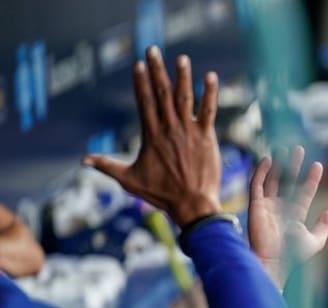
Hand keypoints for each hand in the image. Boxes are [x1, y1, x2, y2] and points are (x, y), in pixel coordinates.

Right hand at [83, 46, 221, 225]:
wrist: (192, 204)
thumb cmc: (161, 194)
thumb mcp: (129, 180)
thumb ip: (107, 166)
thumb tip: (82, 161)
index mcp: (151, 135)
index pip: (144, 102)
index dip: (140, 82)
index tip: (138, 65)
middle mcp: (169, 129)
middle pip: (161, 93)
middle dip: (157, 70)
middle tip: (153, 50)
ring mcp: (188, 131)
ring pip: (185, 98)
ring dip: (183, 76)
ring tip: (181, 58)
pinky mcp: (206, 136)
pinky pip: (208, 110)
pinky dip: (210, 93)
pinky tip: (211, 76)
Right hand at [248, 146, 327, 288]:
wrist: (273, 263)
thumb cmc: (293, 256)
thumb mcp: (314, 239)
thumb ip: (325, 225)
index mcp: (294, 213)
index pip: (304, 191)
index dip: (311, 179)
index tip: (318, 165)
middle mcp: (280, 207)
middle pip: (287, 181)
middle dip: (293, 165)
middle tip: (299, 149)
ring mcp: (267, 205)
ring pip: (272, 179)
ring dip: (277, 164)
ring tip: (283, 149)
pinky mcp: (255, 206)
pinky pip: (256, 184)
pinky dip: (261, 172)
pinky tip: (267, 159)